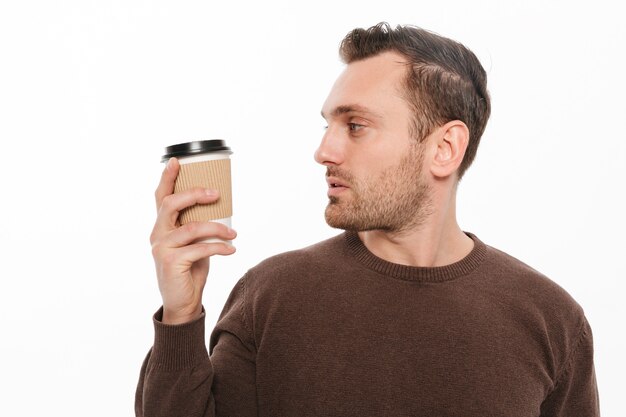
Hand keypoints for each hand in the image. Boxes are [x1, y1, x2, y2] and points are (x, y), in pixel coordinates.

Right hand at [150, 157, 236, 323]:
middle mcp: (157, 234)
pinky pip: (200, 248)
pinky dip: (219, 247)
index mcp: (161, 226)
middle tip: (216, 193)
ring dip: (216, 228)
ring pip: (191, 228)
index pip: (161, 197)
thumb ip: (198, 226)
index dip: (167, 178)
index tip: (177, 160)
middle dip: (194, 194)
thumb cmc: (190, 269)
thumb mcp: (194, 244)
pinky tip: (231, 250)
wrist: (182, 302)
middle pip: (171, 204)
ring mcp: (162, 248)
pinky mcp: (171, 262)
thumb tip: (220, 206)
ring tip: (234, 234)